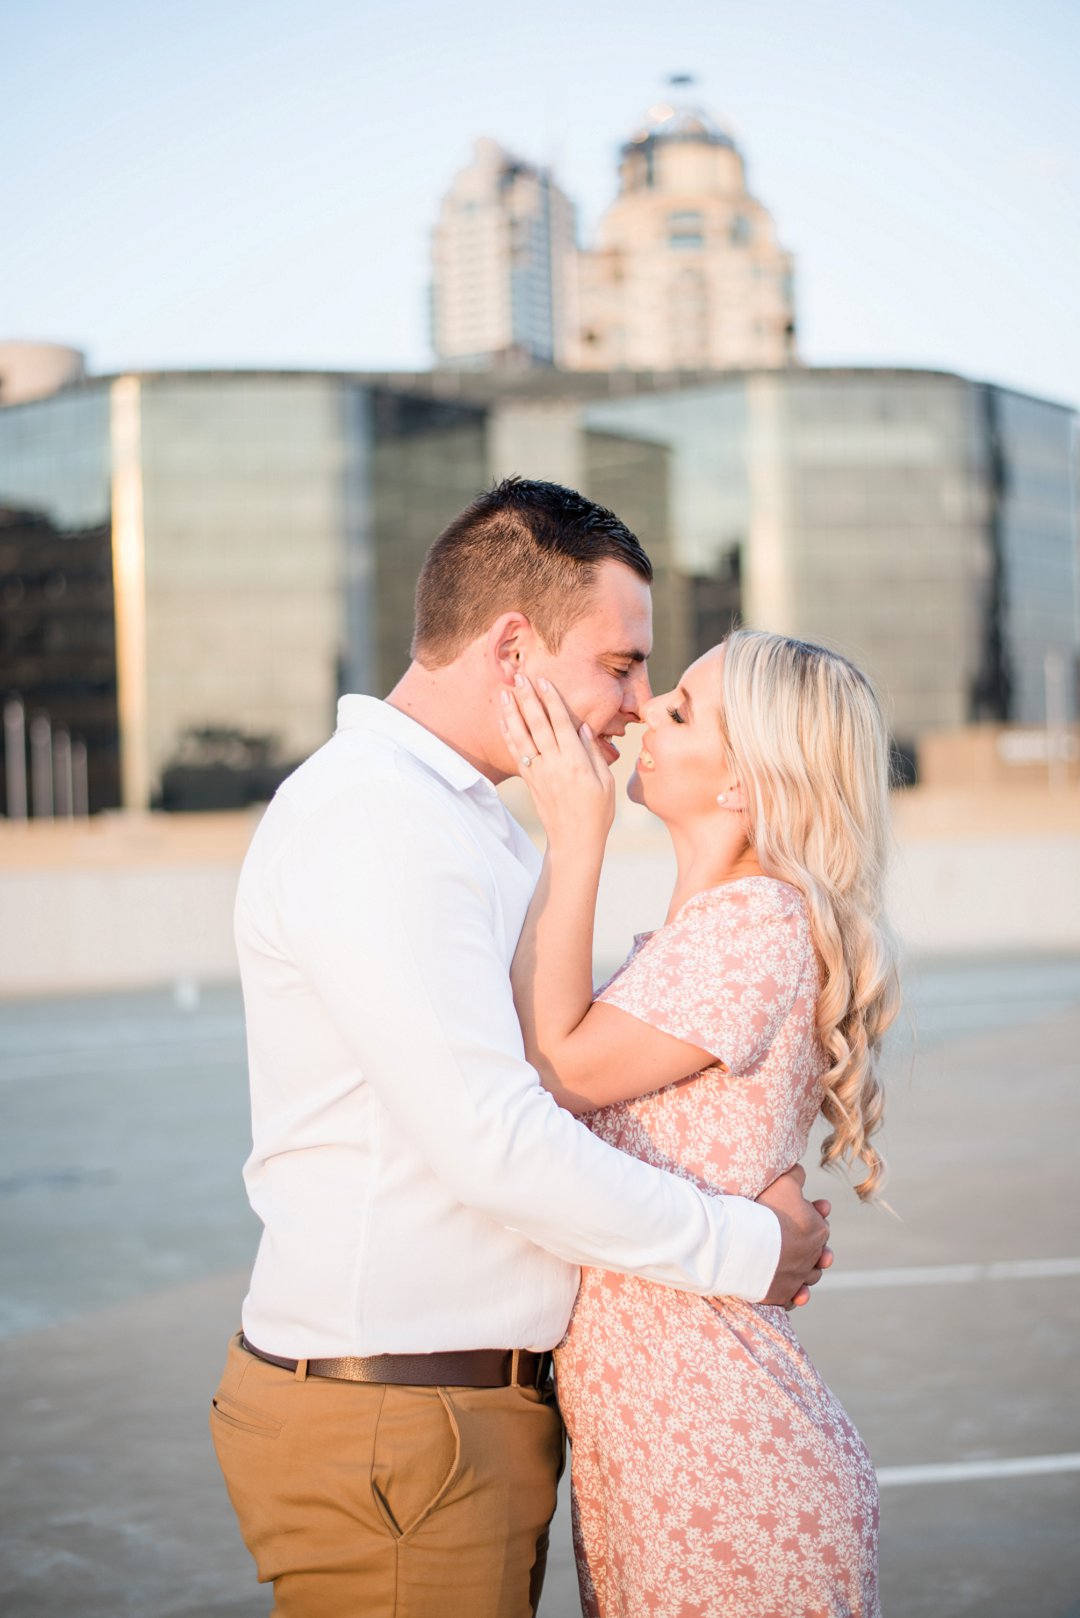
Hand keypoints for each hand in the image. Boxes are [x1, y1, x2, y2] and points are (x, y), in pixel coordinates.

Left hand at [500, 675, 614, 847]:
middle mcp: (554, 764)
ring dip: (512, 713)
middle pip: (538, 725)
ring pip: (522, 737)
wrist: (575, 841)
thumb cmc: (597, 811)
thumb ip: (593, 752)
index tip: (543, 681)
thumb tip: (583, 727)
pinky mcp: (530, 781)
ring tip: (504, 693)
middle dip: (527, 699)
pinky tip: (503, 721)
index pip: (561, 723)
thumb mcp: (605, 781)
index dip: (551, 701)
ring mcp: (539, 773)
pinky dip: (509, 736)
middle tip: (519, 677)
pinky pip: (517, 754)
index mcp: (576, 762)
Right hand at [756, 1165, 832, 1308]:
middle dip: (812, 1245)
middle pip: (818, 1252)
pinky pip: (793, 1297)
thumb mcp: (782, 1182)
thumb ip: (796, 1175)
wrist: (744, 1244)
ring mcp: (799, 1278)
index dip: (813, 1215)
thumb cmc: (764, 1210)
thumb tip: (800, 1169)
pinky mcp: (783, 1294)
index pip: (820, 1223)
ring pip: (809, 1276)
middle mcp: (814, 1256)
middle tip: (797, 1238)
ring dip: (805, 1271)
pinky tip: (791, 1290)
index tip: (805, 1211)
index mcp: (818, 1230)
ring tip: (793, 1263)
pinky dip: (794, 1294)